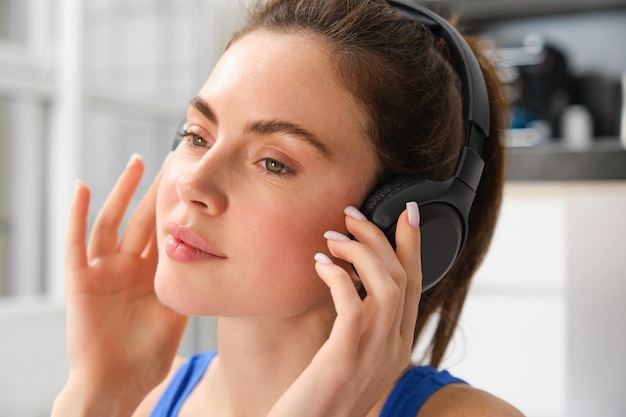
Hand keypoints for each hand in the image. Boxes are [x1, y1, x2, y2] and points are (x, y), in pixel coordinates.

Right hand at [53, 155, 186, 415]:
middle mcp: (128, 267)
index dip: (176, 207)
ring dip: (122, 192)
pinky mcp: (81, 280)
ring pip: (113, 222)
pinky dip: (78, 215)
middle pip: (142, 220)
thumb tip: (217, 257)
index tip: (192, 182)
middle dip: (156, 192)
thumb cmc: (147, 355)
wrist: (119, 383)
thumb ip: (188, 284)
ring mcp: (104, 271)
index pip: (164, 232)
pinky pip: (77, 242)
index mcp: (151, 274)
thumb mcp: (176, 311)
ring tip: (138, 163)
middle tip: (171, 161)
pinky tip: (84, 188)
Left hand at [269, 203, 421, 416]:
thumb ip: (363, 326)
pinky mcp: (344, 360)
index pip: (415, 287)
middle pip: (402, 279)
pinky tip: (320, 265)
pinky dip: (338, 278)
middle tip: (351, 215)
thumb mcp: (352, 357)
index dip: (413, 247)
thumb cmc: (322, 396)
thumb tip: (353, 283)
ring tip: (332, 237)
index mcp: (398, 347)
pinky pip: (351, 306)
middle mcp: (393, 350)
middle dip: (379, 238)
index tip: (407, 213)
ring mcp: (372, 356)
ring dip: (359, 252)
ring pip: (386, 287)